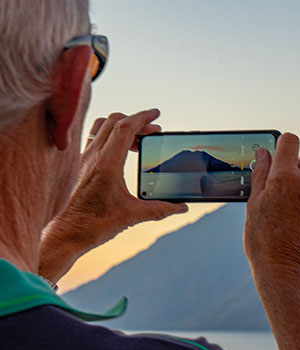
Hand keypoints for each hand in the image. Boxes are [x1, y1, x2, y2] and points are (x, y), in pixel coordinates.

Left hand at [39, 109, 187, 282]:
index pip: (125, 127)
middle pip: (114, 121)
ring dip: (122, 126)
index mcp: (107, 164)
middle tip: (153, 132)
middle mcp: (93, 156)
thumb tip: (181, 207)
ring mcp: (84, 158)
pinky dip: (111, 135)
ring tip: (138, 140)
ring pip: (102, 126)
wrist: (67, 234)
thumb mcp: (132, 216)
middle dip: (137, 121)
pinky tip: (121, 151)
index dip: (143, 117)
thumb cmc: (94, 224)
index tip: (157, 114)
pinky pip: (95, 137)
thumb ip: (160, 209)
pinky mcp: (80, 164)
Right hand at [243, 133, 299, 349]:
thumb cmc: (262, 238)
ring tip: (291, 206)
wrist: (285, 271)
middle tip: (289, 176)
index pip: (290, 141)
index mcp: (285, 176)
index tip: (279, 153)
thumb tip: (263, 153)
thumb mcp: (253, 203)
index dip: (283, 144)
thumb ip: (260, 174)